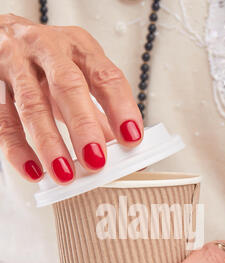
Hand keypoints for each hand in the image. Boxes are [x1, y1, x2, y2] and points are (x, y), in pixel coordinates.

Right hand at [0, 14, 142, 183]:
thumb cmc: (44, 59)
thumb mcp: (77, 74)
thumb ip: (99, 111)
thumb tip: (121, 148)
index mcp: (77, 47)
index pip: (105, 76)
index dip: (121, 108)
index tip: (132, 139)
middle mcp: (47, 50)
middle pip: (67, 86)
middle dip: (83, 126)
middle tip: (96, 159)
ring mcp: (15, 64)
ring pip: (32, 104)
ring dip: (50, 143)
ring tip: (65, 173)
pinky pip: (3, 120)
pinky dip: (17, 149)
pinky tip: (33, 170)